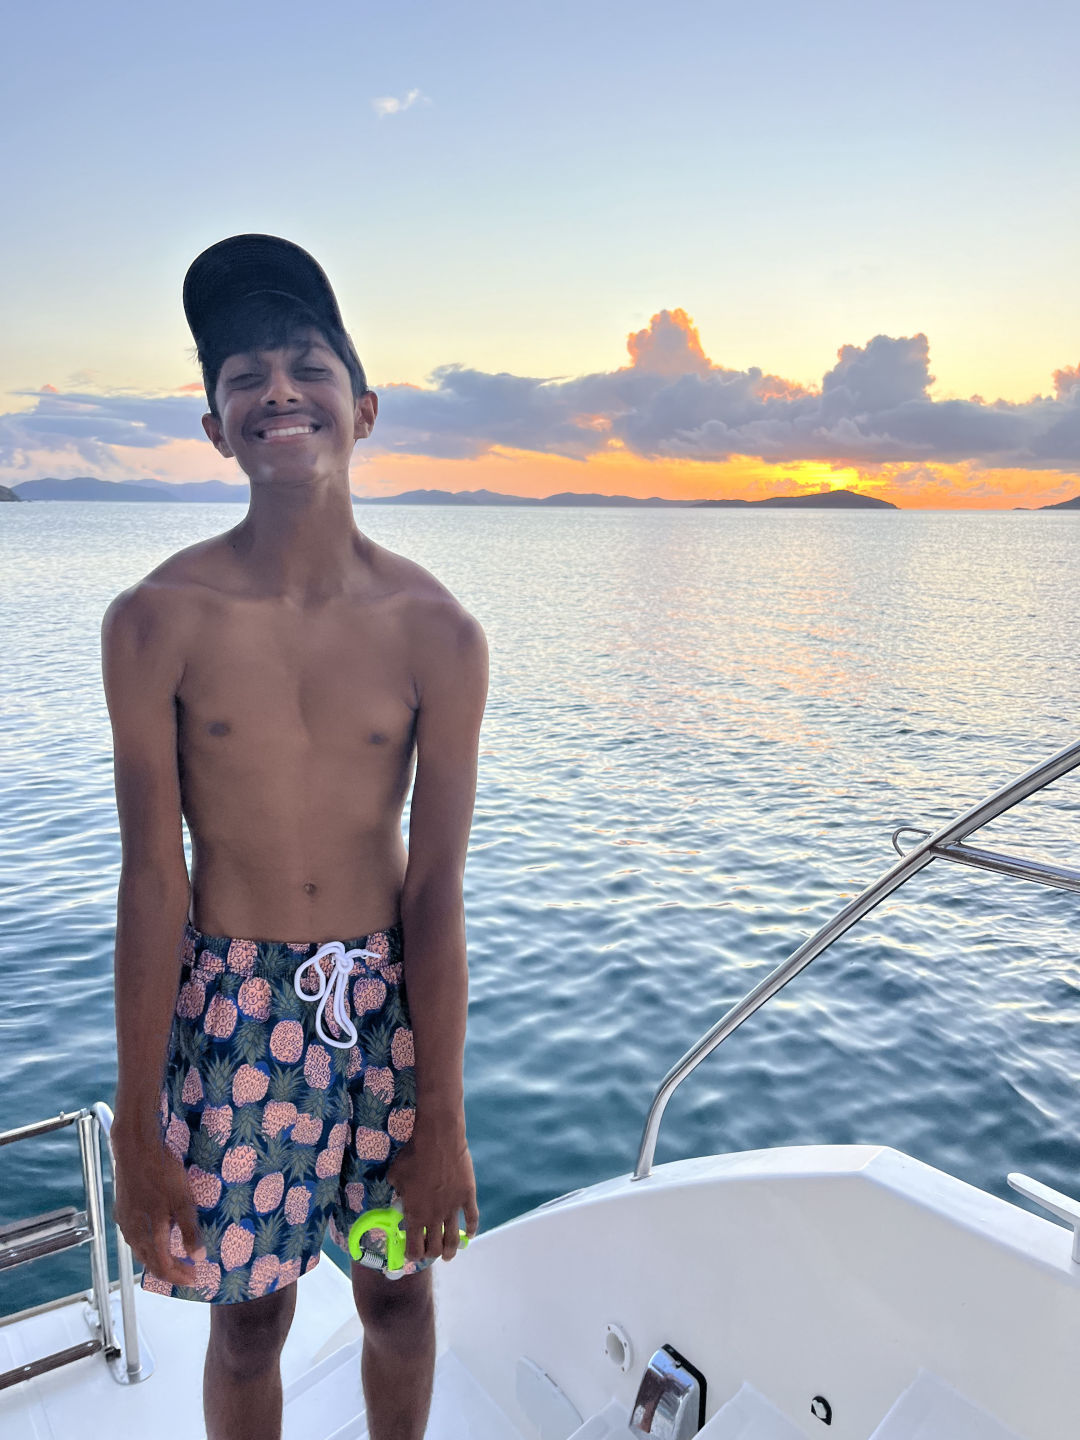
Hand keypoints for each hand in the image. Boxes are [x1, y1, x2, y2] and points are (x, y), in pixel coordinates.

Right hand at [111, 1128, 206, 1287]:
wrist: (135, 1149)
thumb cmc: (162, 1173)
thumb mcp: (182, 1199)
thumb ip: (189, 1229)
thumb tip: (197, 1257)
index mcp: (149, 1233)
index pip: (163, 1265)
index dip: (178, 1275)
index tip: (193, 1279)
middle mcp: (133, 1232)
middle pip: (149, 1262)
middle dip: (168, 1271)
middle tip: (186, 1273)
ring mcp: (125, 1221)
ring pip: (139, 1250)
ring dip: (156, 1260)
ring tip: (171, 1261)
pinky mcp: (122, 1210)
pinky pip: (134, 1237)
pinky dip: (146, 1245)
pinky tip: (154, 1239)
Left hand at [385, 1117, 479, 1262]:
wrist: (438, 1140)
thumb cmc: (412, 1156)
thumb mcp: (395, 1176)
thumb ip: (397, 1193)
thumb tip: (399, 1198)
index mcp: (415, 1215)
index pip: (415, 1248)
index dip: (413, 1255)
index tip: (411, 1254)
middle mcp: (435, 1217)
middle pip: (436, 1248)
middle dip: (432, 1254)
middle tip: (430, 1252)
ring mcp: (453, 1208)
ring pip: (454, 1239)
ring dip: (451, 1250)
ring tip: (449, 1255)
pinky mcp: (468, 1196)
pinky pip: (472, 1218)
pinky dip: (471, 1230)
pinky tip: (470, 1235)